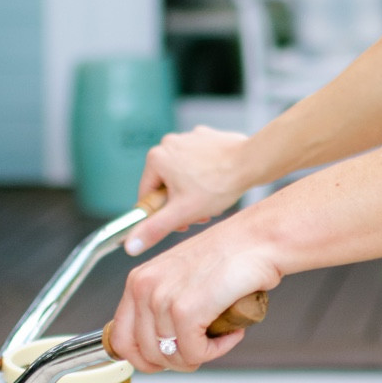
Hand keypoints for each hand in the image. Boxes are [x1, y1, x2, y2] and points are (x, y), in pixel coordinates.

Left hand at [111, 206, 282, 371]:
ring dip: (202, 354)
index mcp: (138, 280)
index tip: (166, 360)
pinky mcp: (186, 310)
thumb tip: (159, 342)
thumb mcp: (180, 276)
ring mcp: (162, 298)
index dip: (144, 360)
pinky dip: (217, 350)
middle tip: (202, 349)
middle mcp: (144, 287)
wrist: (260, 238)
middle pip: (145, 354)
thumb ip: (161, 304)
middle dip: (177, 361)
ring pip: (172, 357)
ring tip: (221, 336)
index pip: (120, 339)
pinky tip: (231, 333)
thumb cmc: (231, 254)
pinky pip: (195, 352)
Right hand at [127, 127, 251, 253]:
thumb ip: (154, 228)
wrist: (252, 162)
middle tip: (200, 214)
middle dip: (181, 203)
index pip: (148, 195)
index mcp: (156, 157)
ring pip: (183, 174)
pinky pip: (199, 162)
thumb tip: (129, 245)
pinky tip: (219, 182)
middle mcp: (169, 143)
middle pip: (166, 185)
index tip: (181, 222)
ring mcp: (189, 137)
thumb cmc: (218, 185)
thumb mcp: (182, 212)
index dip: (162, 214)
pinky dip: (206, 174)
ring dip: (193, 192)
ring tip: (212, 200)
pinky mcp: (206, 137)